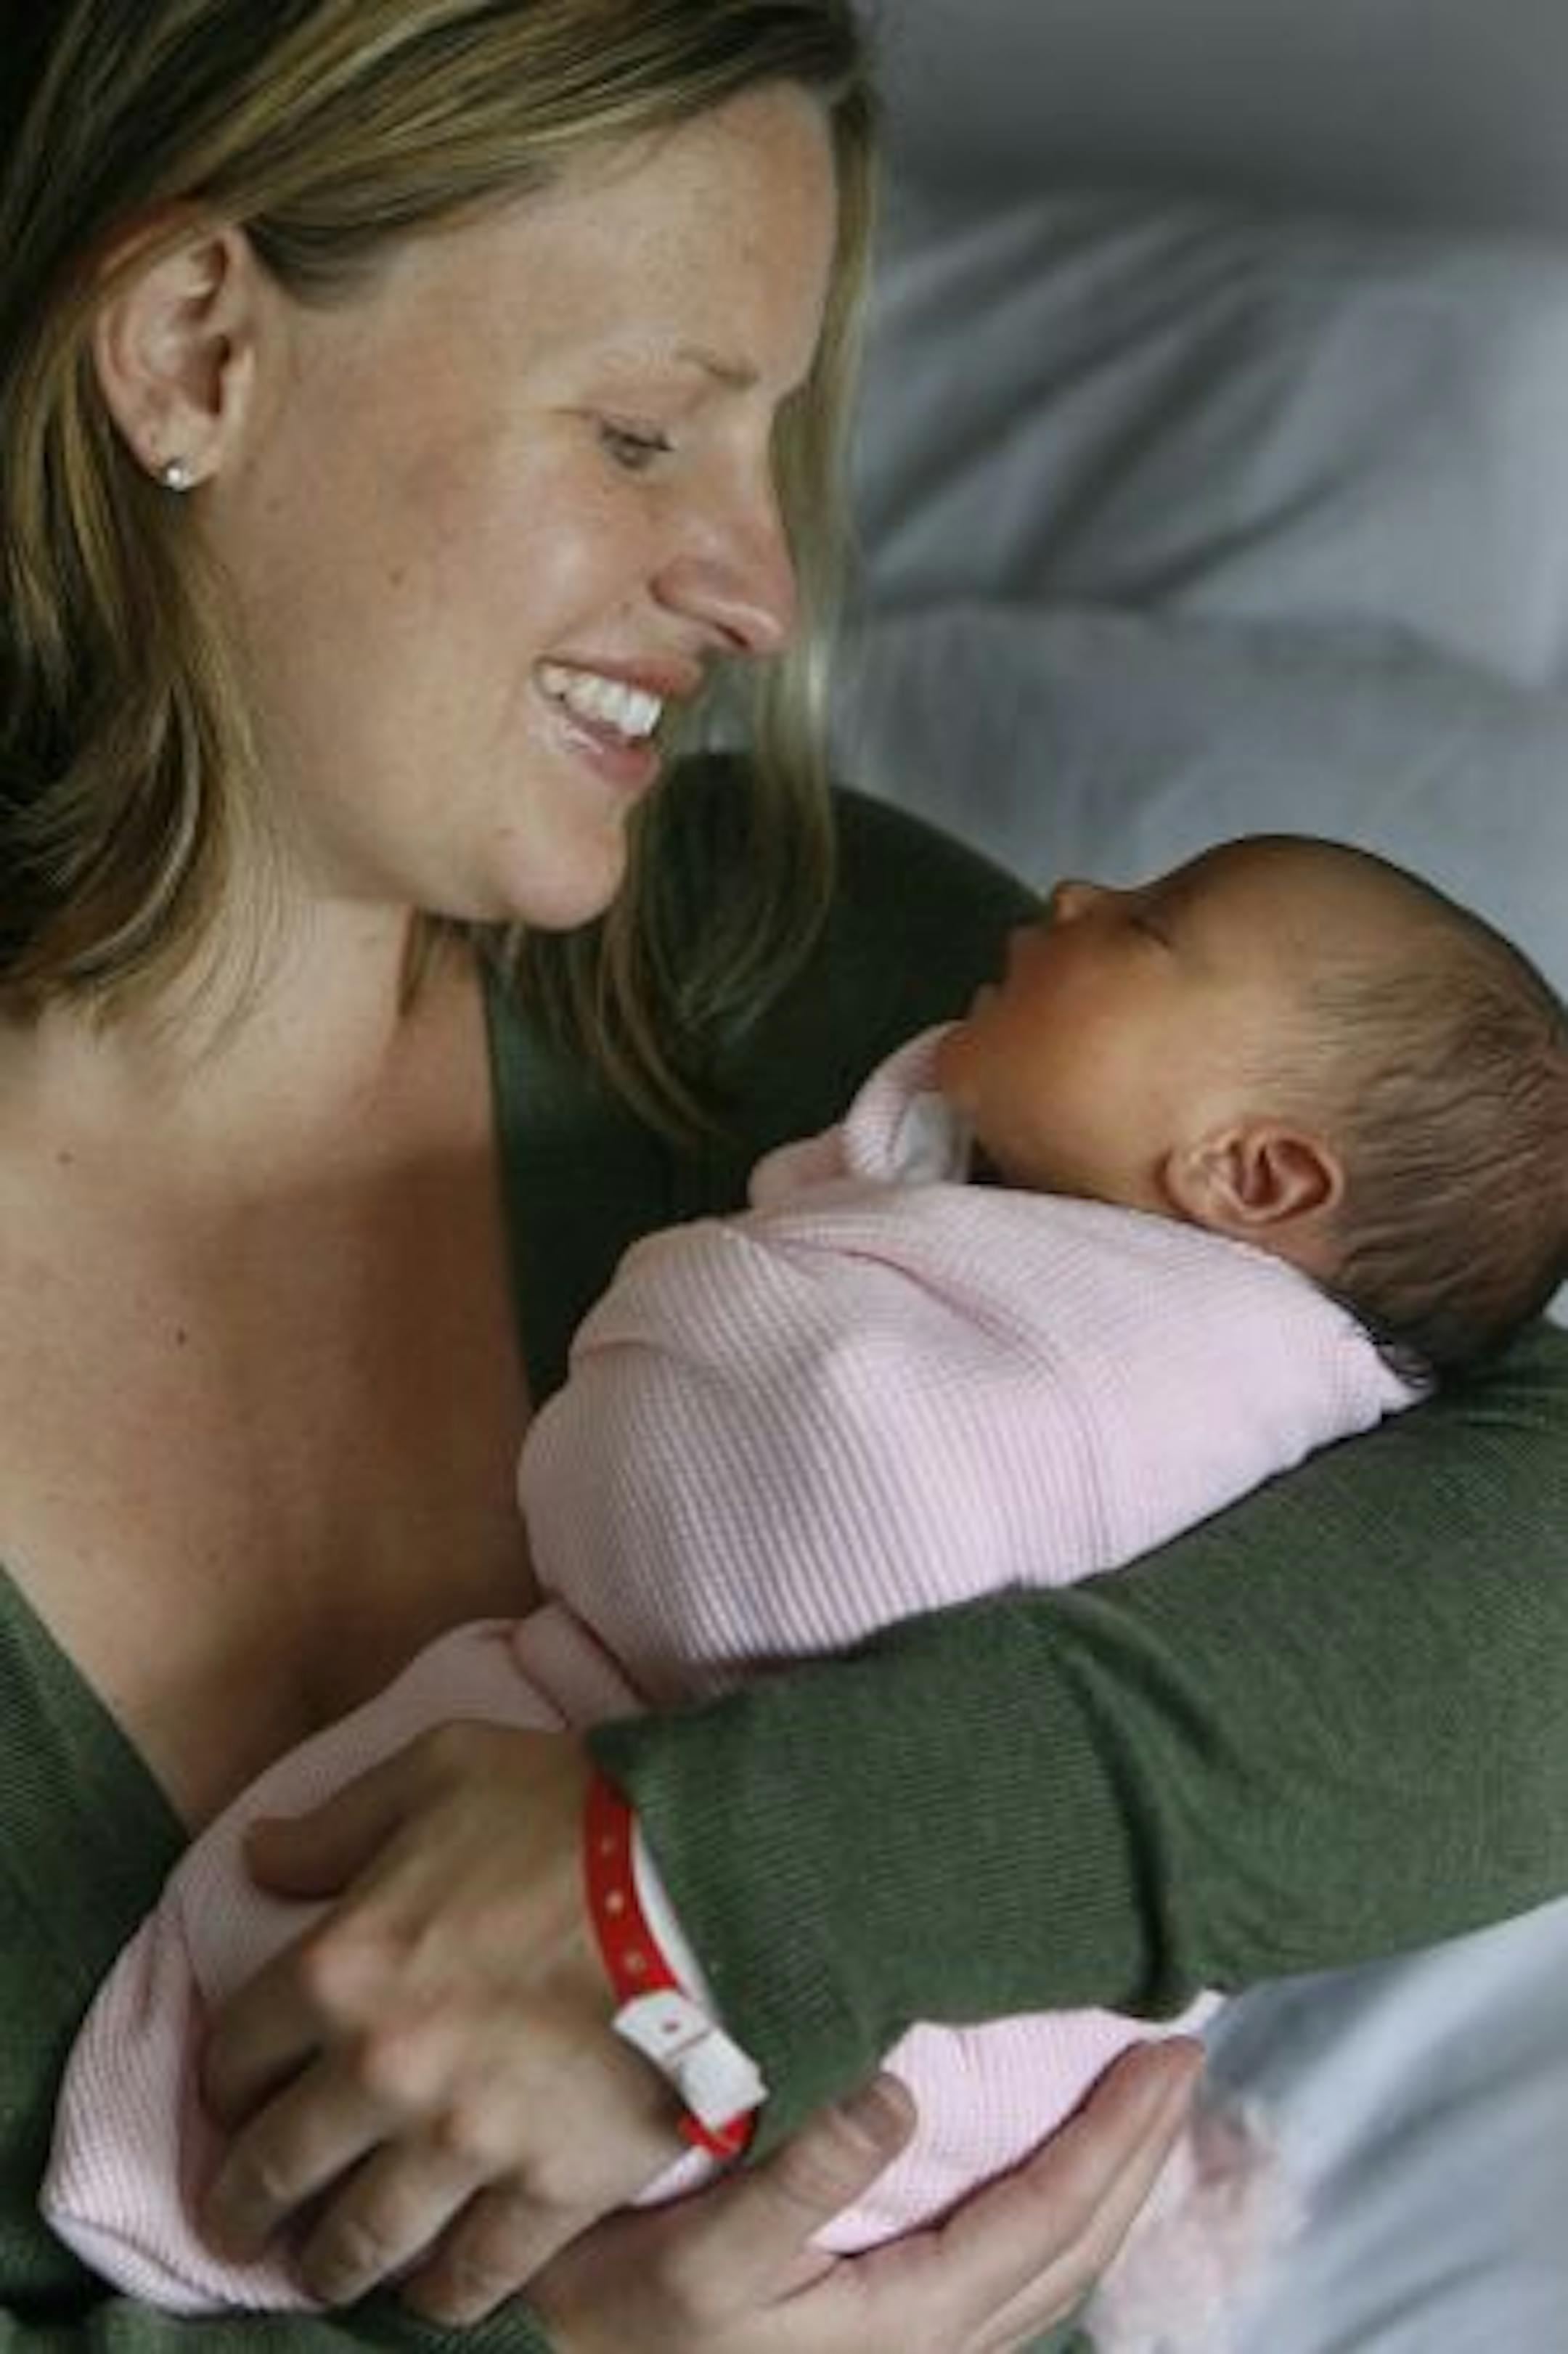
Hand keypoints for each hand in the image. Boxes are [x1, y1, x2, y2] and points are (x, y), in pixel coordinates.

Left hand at [198, 1724, 685, 2310]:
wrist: (710, 1878)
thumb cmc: (572, 1810)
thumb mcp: (439, 1770)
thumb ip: (337, 1823)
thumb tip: (257, 1855)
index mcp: (340, 1967)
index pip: (235, 2055)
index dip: (226, 2080)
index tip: (237, 2095)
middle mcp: (380, 2073)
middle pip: (271, 2170)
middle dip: (242, 2203)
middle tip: (240, 2220)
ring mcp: (464, 2144)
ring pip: (356, 2246)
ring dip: (326, 2265)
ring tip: (324, 2269)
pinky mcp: (547, 2190)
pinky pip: (471, 2280)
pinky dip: (439, 2297)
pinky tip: (429, 2291)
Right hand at [536, 2041, 1202, 2353]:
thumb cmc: (621, 2311)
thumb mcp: (699, 2252)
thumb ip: (804, 2177)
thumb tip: (901, 2090)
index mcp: (904, 2323)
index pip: (1049, 2220)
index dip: (1118, 2138)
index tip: (1167, 2052)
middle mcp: (928, 2347)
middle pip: (1075, 2249)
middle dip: (1140, 2152)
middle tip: (1181, 2053)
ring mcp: (911, 2347)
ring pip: (1051, 2268)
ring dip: (1109, 2183)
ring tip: (1139, 2099)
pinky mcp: (884, 2332)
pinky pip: (1009, 2272)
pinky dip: (1057, 2211)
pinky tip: (1055, 2165)